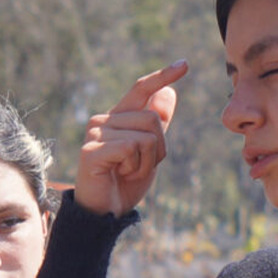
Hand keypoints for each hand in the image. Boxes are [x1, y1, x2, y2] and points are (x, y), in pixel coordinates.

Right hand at [74, 62, 187, 215]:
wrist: (105, 213)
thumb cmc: (124, 183)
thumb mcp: (149, 152)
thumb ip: (157, 124)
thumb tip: (169, 92)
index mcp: (117, 117)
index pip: (141, 89)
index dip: (162, 77)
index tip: (184, 64)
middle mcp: (103, 120)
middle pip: (152, 118)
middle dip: (158, 149)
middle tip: (139, 167)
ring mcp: (95, 133)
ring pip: (146, 135)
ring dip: (147, 161)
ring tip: (127, 172)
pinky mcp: (92, 150)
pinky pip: (133, 148)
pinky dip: (136, 167)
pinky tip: (119, 175)